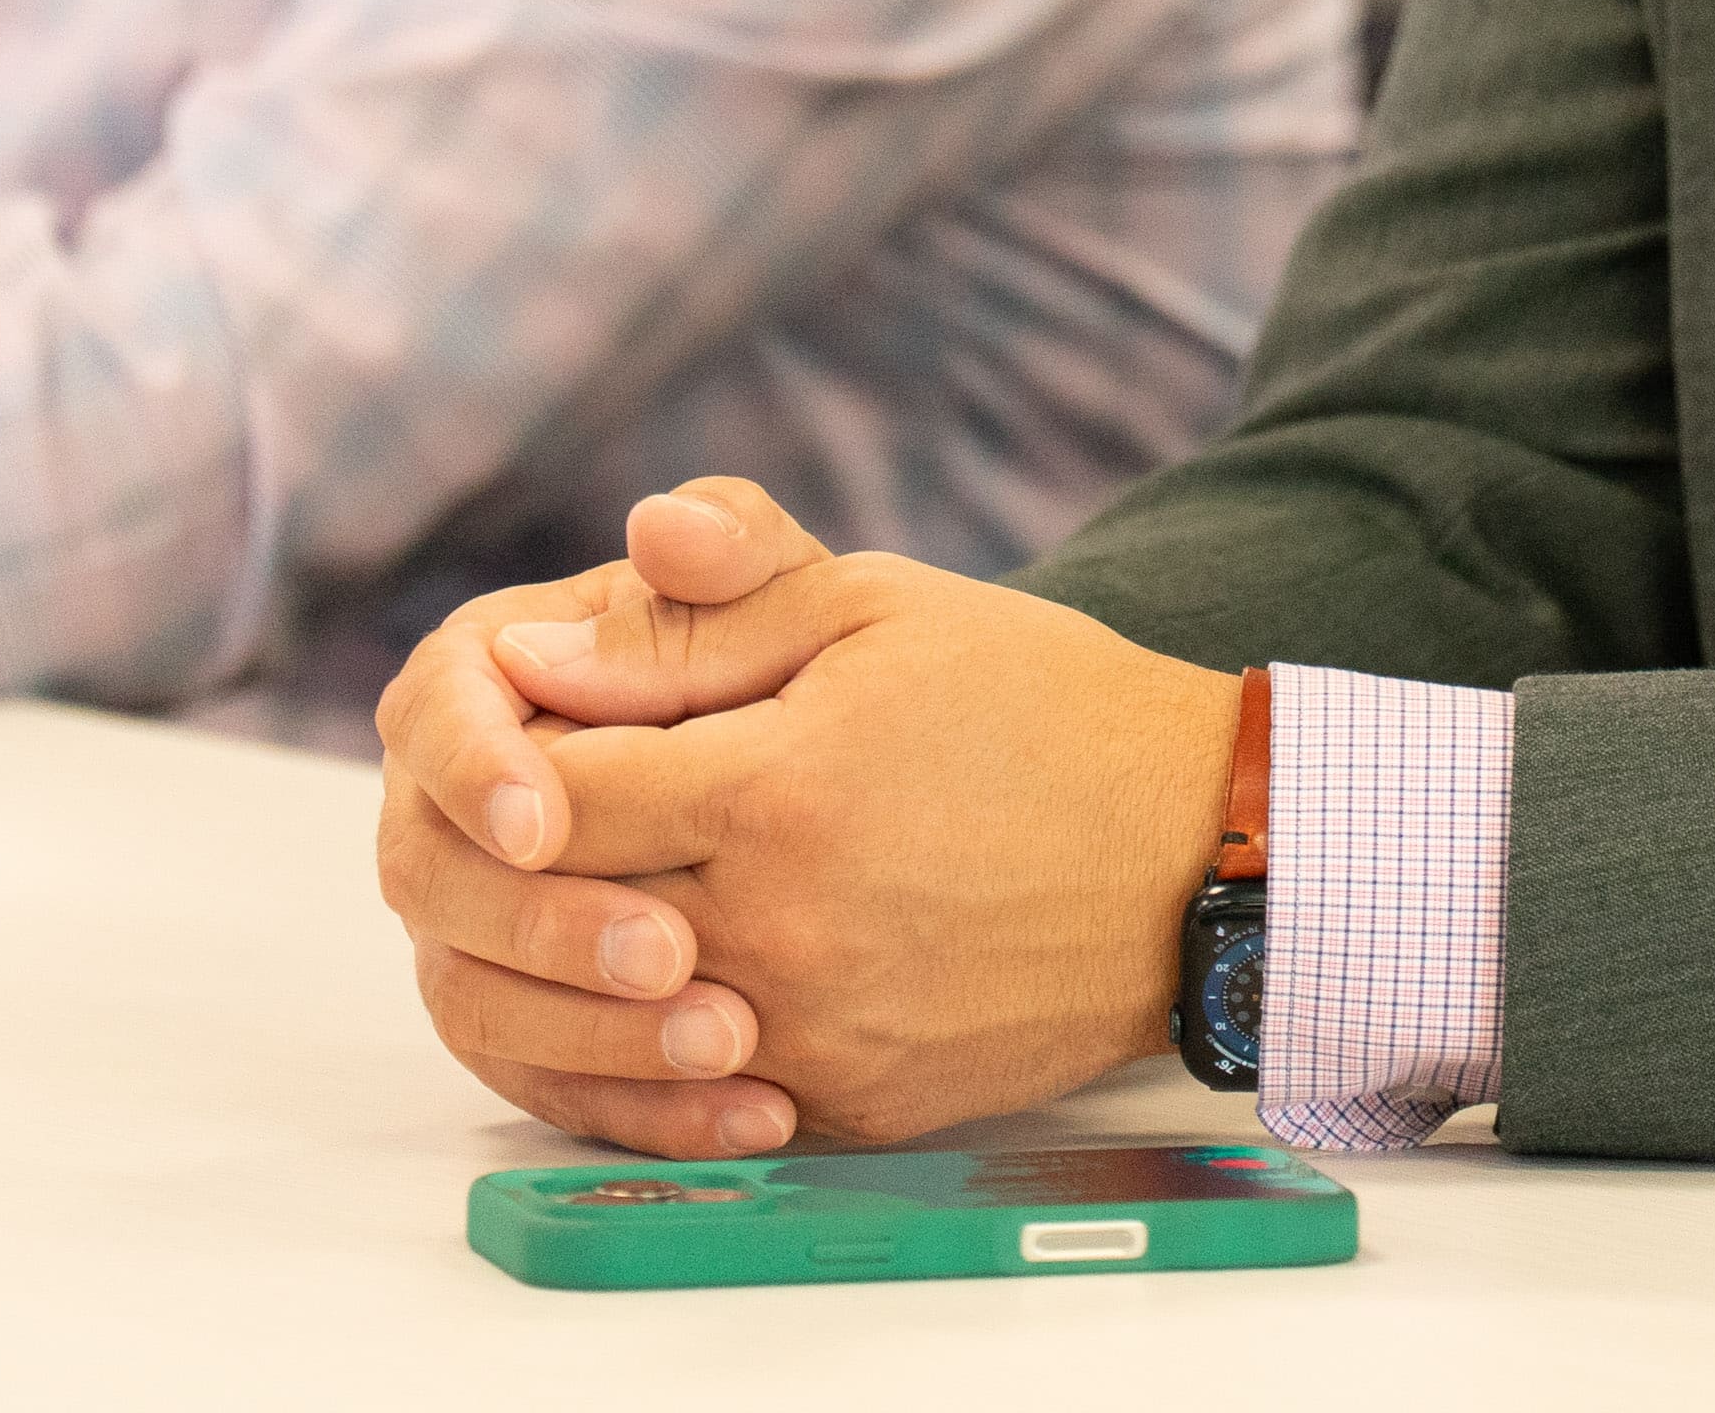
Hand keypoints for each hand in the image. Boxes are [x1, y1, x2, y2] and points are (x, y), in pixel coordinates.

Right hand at [373, 480, 841, 1156]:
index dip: (474, 768)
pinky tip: (753, 1116)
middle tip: (670, 948)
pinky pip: (553, 1085)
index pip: (432, 714)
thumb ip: (732, 552)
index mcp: (491, 682)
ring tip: (733, 1039)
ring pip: (477, 1000)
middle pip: (434, 878)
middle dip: (543, 922)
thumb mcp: (788, 596)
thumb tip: (658, 526)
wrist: (873, 790)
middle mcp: (461, 810)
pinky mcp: (538, 1023)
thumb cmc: (806, 667)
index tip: (547, 817)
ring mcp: (485, 927)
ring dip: (593, 1033)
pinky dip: (643, 1109)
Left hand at [376, 483, 1243, 1156]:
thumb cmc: (1038, 704)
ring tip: (627, 883)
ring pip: (618, 1018)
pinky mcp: (852, 1106)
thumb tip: (530, 649)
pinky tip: (700, 964)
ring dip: (594, 957)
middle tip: (558, 809)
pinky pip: (703, 1091)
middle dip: (536, 859)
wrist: (1197, 853)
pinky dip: (673, 1036)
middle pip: (565, 916)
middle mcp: (780, 930)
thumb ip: (701, 614)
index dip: (516, 755)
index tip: (535, 727)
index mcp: (773, 791)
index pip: (550, 795)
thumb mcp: (876, 608)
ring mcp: (815, 1034)